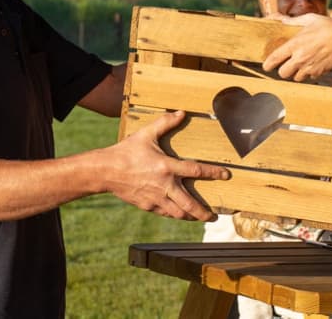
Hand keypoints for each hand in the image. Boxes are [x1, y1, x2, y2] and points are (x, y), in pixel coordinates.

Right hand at [104, 110, 229, 219]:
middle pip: (189, 203)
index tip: (226, 175)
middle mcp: (164, 185)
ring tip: (199, 217)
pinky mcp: (147, 206)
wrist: (105, 171)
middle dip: (203, 212)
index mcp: (167, 167)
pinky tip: (179, 214)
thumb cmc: (126, 151)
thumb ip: (165, 122)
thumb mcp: (146, 134)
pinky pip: (165, 213)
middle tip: (214, 215)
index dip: (213, 173)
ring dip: (190, 216)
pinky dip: (174, 214)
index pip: (196, 171)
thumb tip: (181, 112)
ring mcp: (155, 198)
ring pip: (178, 213)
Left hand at [263, 14, 331, 80]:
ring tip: (301, 64)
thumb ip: (292, 21)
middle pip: (282, 73)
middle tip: (286, 65)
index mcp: (294, 44)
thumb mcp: (309, 19)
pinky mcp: (319, 72)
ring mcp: (309, 67)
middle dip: (283, 70)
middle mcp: (299, 58)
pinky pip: (309, 77)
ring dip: (296, 73)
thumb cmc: (328, 26)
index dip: (268, 64)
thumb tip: (279, 19)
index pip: (274, 59)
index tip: (266, 66)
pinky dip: (309, 73)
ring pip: (295, 77)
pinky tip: (313, 64)